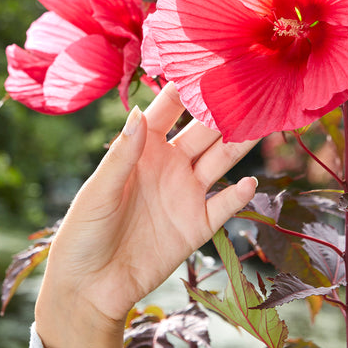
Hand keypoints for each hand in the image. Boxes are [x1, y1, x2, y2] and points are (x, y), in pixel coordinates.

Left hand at [34, 83, 257, 347]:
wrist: (90, 286)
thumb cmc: (83, 232)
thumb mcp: (98, 191)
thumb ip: (122, 155)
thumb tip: (139, 113)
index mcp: (141, 149)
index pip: (167, 109)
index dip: (186, 86)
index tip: (208, 61)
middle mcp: (168, 165)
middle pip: (203, 130)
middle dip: (225, 108)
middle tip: (251, 84)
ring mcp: (185, 194)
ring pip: (221, 161)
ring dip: (240, 143)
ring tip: (264, 122)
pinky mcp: (196, 226)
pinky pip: (224, 206)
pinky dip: (239, 195)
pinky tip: (249, 182)